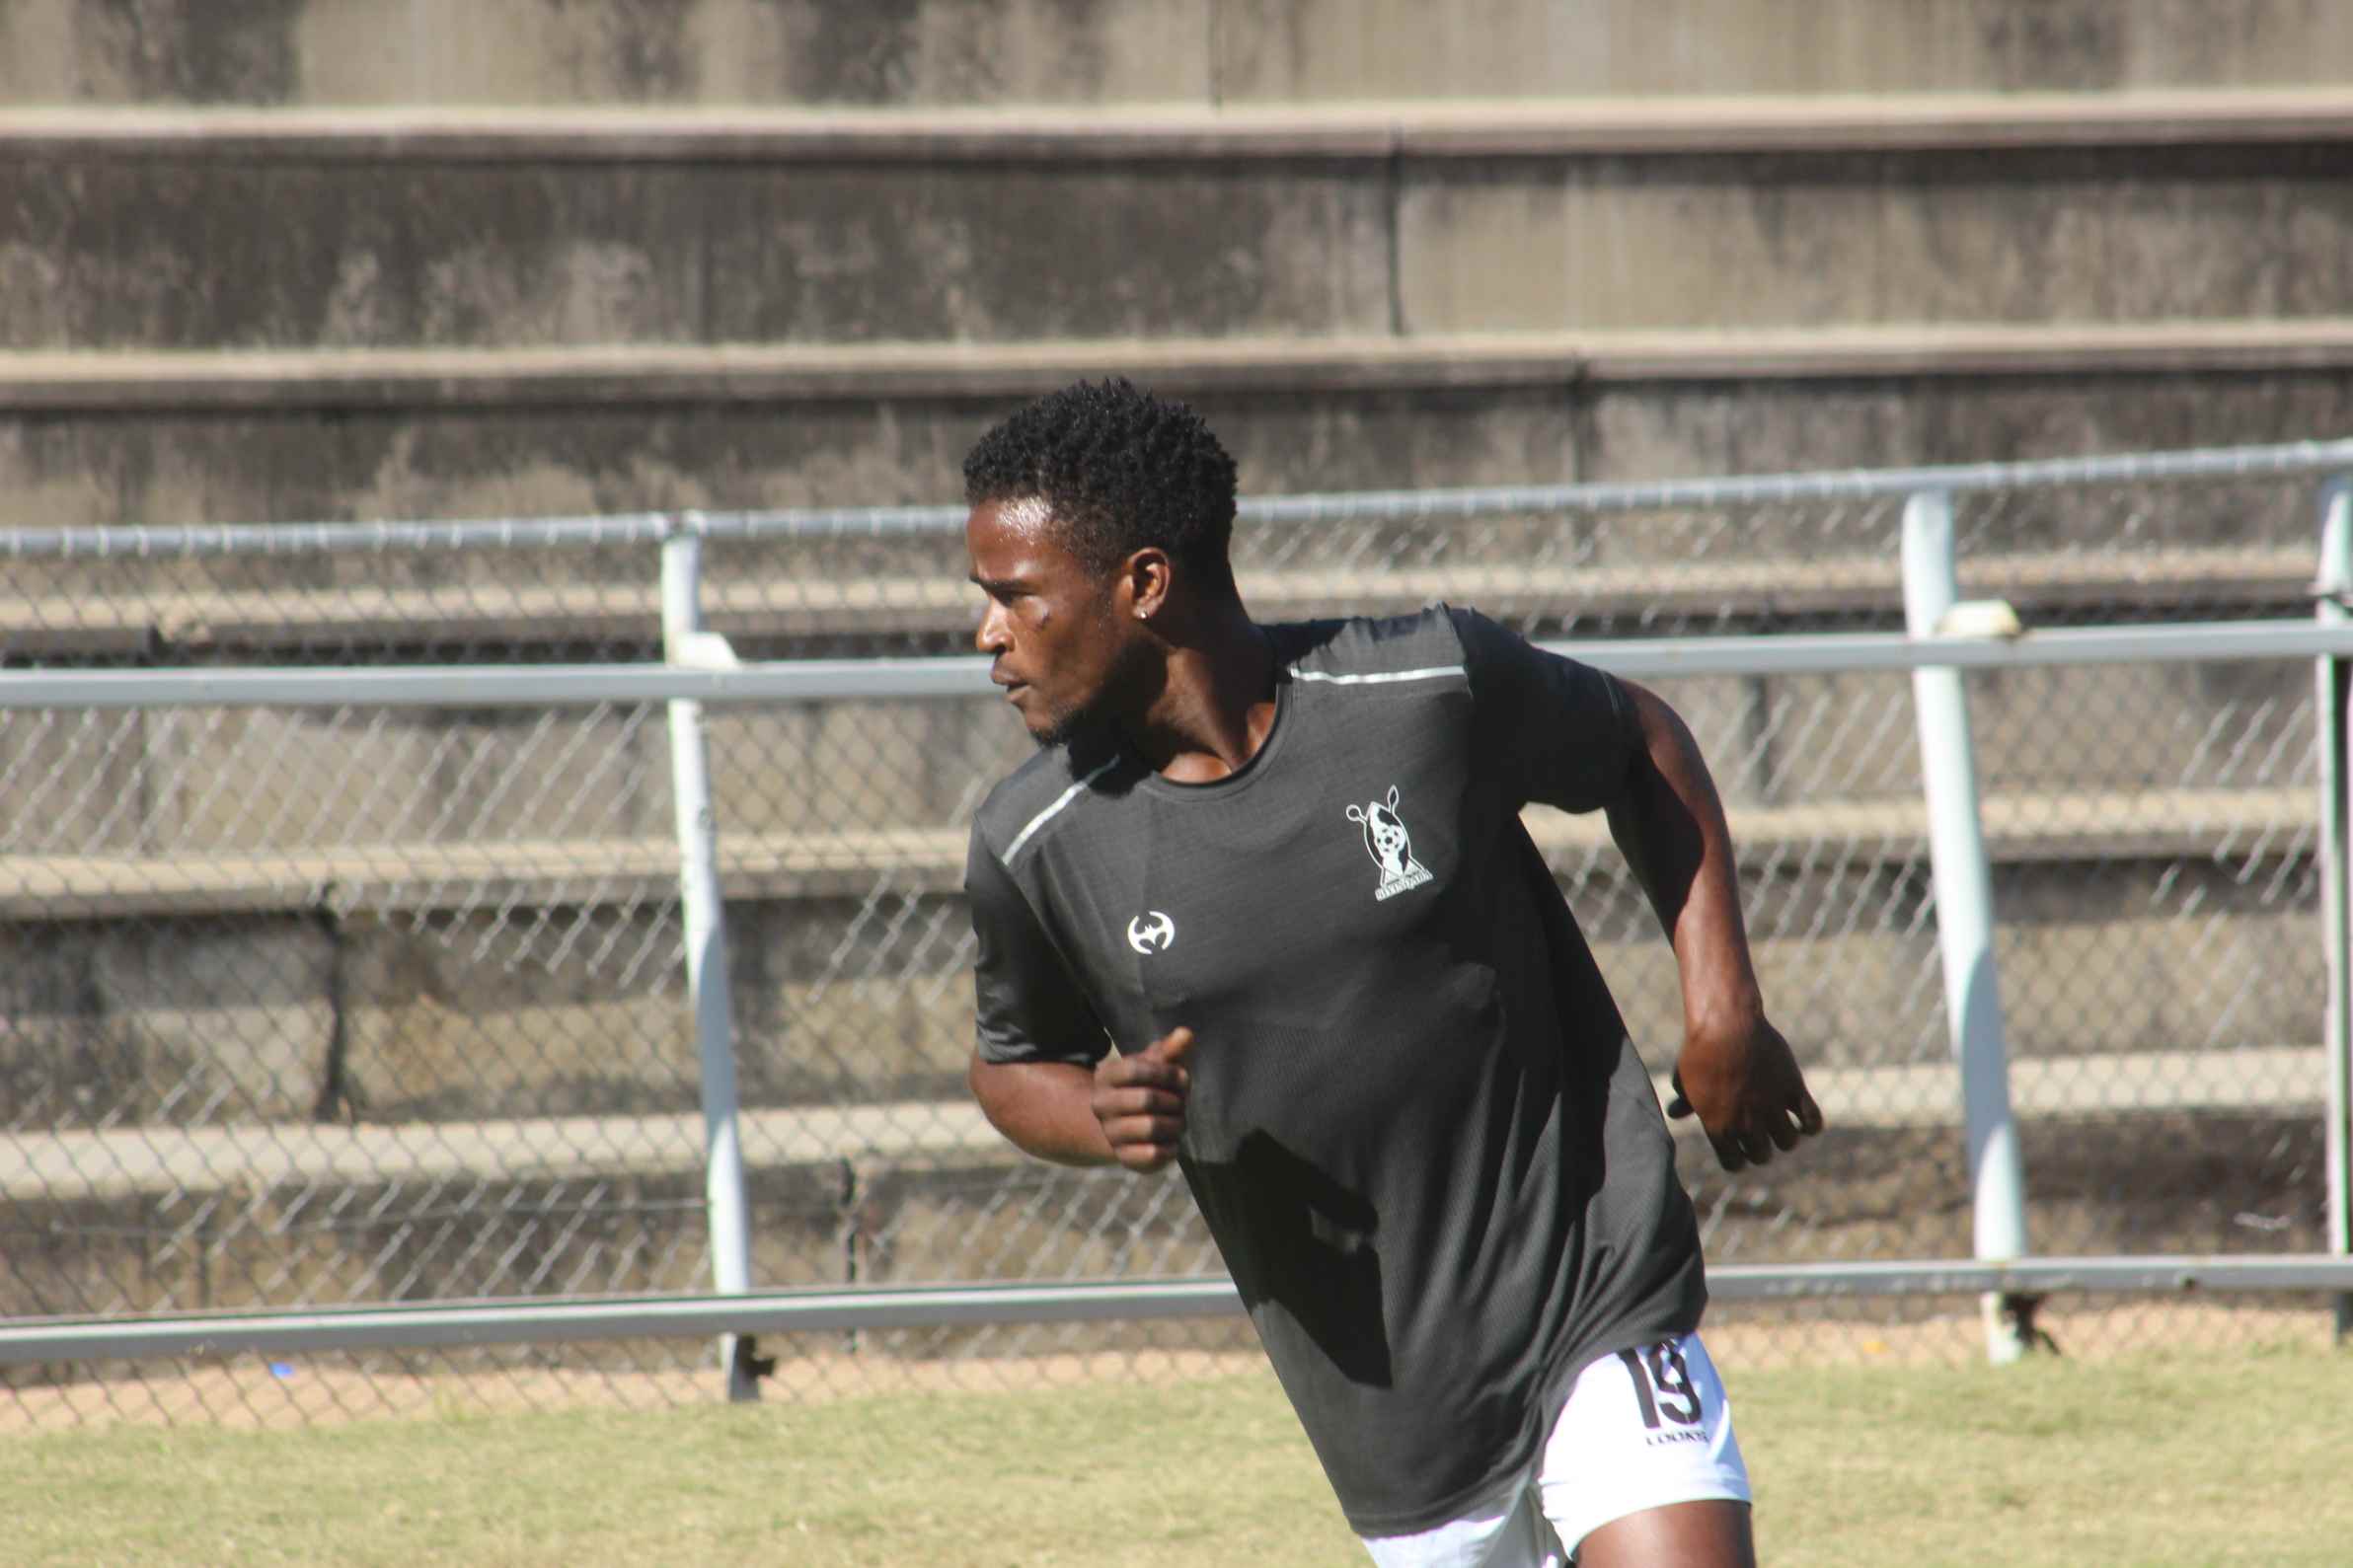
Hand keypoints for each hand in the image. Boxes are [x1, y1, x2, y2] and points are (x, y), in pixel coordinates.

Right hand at [1092, 1027, 1193, 1172]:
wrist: (1134, 1122)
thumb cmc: (1152, 1084)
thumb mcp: (1160, 1063)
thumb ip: (1172, 1049)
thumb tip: (1186, 1034)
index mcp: (1106, 1075)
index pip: (1136, 1069)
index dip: (1167, 1073)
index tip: (1183, 1077)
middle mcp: (1100, 1104)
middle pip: (1146, 1099)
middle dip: (1174, 1100)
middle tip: (1182, 1102)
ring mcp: (1110, 1132)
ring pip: (1151, 1127)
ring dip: (1176, 1123)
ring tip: (1179, 1121)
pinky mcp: (1124, 1158)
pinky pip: (1152, 1155)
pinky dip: (1171, 1147)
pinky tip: (1172, 1141)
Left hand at [1667, 1014, 1823, 1171]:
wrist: (1726, 1024)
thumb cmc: (1699, 1051)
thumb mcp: (1685, 1079)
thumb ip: (1685, 1103)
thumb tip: (1674, 1113)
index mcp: (1719, 1127)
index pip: (1735, 1164)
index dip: (1737, 1158)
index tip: (1739, 1149)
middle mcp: (1747, 1123)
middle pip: (1762, 1156)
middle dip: (1761, 1149)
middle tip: (1760, 1135)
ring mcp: (1772, 1107)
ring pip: (1788, 1142)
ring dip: (1785, 1137)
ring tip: (1780, 1124)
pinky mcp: (1793, 1089)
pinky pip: (1812, 1120)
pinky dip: (1811, 1125)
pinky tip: (1802, 1118)